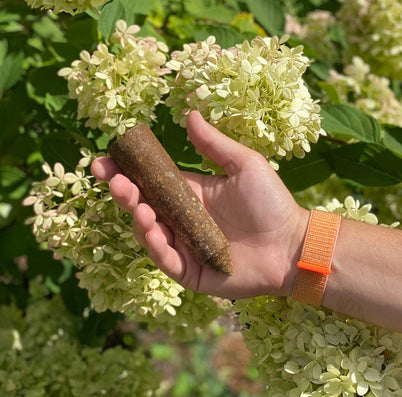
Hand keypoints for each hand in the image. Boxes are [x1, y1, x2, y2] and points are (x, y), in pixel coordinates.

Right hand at [91, 111, 307, 298]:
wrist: (292, 243)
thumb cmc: (270, 203)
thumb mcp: (244, 165)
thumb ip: (215, 144)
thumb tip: (191, 114)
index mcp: (190, 194)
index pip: (150, 182)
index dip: (126, 172)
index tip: (104, 161)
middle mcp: (182, 220)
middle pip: (143, 206)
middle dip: (124, 193)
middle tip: (115, 181)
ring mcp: (185, 246)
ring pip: (149, 234)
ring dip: (137, 219)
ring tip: (137, 205)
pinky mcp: (192, 271)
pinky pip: (167, 260)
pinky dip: (156, 247)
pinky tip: (153, 231)